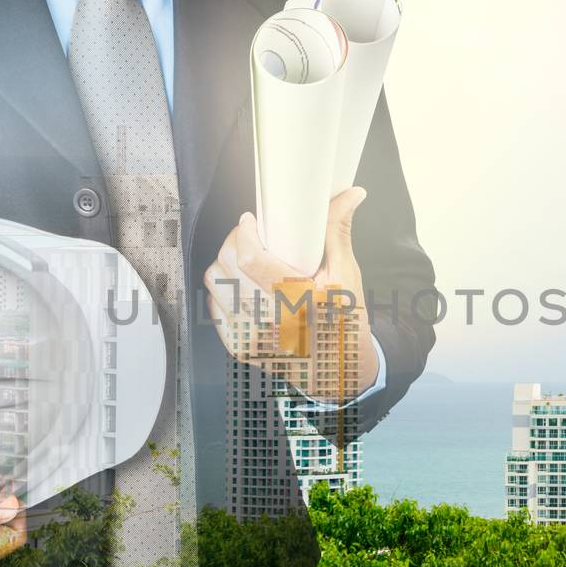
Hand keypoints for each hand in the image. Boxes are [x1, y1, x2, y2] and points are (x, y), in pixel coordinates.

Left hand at [203, 187, 379, 402]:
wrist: (337, 372)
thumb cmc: (344, 323)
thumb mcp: (347, 276)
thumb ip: (337, 231)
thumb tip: (350, 194)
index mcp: (301, 301)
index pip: (250, 257)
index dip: (244, 232)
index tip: (250, 221)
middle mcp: (273, 322)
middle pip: (227, 264)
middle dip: (235, 242)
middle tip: (249, 237)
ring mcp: (252, 338)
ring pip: (215, 282)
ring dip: (226, 263)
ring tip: (245, 260)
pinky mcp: (240, 347)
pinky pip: (215, 305)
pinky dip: (224, 290)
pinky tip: (242, 286)